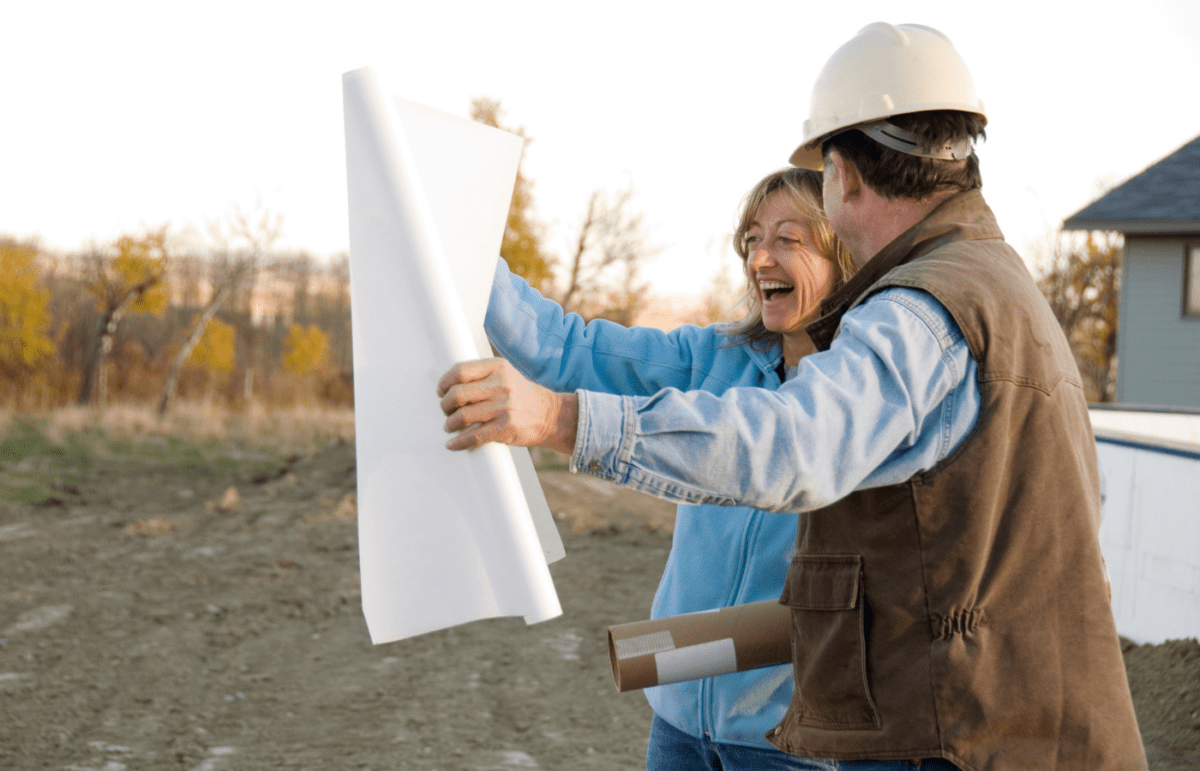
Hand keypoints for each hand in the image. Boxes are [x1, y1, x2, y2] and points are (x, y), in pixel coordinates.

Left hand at [437, 358, 577, 452]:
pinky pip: (474, 436)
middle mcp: (500, 384)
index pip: (459, 371)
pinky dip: (459, 442)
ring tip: (451, 426)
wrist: (550, 415)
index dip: (444, 383)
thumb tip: (449, 386)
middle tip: (446, 411)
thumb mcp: (505, 375)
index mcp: (497, 367)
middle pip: (457, 394)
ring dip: (450, 424)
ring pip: (462, 416)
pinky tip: (453, 444)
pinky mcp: (505, 427)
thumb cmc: (522, 396)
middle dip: (445, 405)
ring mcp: (503, 406)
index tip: (441, 392)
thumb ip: (481, 376)